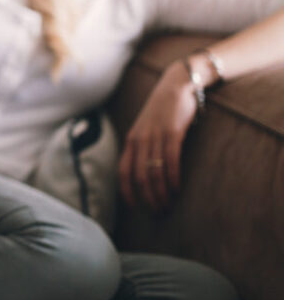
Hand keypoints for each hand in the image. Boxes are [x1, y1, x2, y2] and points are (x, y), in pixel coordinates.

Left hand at [117, 60, 196, 213]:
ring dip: (160, 193)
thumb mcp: (146, 130)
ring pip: (154, 171)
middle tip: (157, 213)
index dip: (126, 191)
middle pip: (139, 176)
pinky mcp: (172, 132)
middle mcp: (139, 140)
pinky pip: (170, 160)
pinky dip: (172, 177)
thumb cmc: (162, 112)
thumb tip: (144, 174)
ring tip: (167, 206)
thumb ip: (143, 149)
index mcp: (131, 141)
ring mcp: (155, 136)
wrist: (175, 86)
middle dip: (147, 198)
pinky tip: (176, 189)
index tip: (134, 208)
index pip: (123, 171)